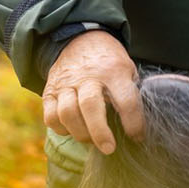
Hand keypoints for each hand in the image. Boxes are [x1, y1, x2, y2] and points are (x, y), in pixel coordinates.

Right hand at [43, 30, 143, 154]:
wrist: (79, 39)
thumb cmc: (108, 62)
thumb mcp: (127, 69)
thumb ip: (131, 93)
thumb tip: (138, 126)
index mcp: (114, 71)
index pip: (126, 100)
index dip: (134, 122)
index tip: (137, 136)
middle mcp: (88, 76)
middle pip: (90, 105)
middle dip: (100, 132)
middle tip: (109, 148)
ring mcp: (66, 83)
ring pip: (67, 112)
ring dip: (80, 133)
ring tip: (91, 140)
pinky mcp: (50, 91)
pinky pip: (50, 116)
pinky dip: (61, 128)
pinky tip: (72, 130)